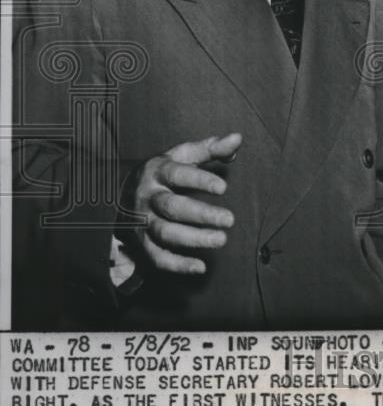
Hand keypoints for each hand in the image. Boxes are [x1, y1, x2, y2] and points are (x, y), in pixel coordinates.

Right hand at [129, 133, 241, 274]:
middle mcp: (148, 196)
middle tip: (230, 220)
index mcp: (159, 172)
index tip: (224, 187)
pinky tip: (200, 267)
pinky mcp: (141, 242)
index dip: (200, 181)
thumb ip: (212, 148)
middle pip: (173, 207)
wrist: (122, 193)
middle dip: (202, 215)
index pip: (178, 175)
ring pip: (165, 233)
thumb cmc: (164, 171)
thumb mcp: (184, 155)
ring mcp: (143, 221)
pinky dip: (177, 265)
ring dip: (193, 239)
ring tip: (221, 239)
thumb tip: (238, 138)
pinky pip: (157, 257)